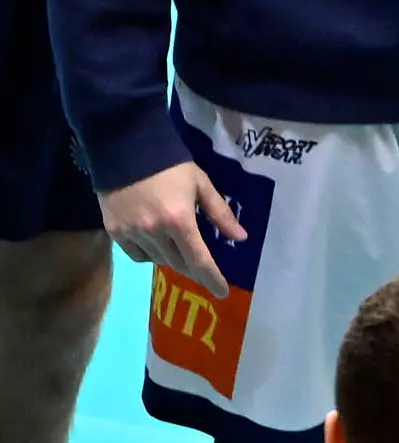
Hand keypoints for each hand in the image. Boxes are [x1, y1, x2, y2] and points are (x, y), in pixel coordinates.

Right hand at [100, 159, 243, 293]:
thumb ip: (221, 214)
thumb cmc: (170, 165)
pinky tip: (158, 246)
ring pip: (158, 261)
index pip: (199, 260)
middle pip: (179, 263)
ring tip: (182, 251)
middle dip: (194, 268)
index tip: (221, 293)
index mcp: (180, 220)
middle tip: (204, 267)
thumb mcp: (202, 184)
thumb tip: (241, 238)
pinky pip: (136, 255)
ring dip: (174, 260)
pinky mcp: (114, 231)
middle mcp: (154, 232)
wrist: (124, 149)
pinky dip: (150, 256)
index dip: (211, 279)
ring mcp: (131, 233)